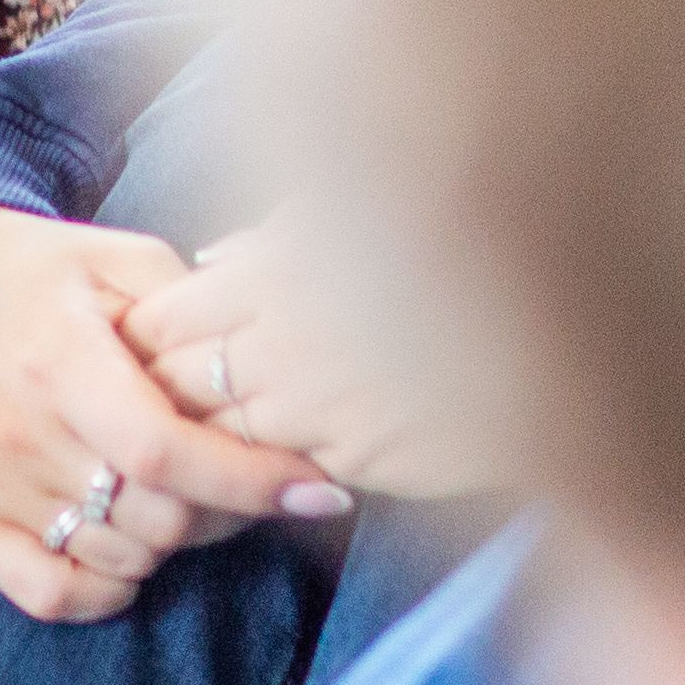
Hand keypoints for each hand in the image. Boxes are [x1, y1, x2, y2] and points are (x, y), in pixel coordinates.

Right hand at [0, 202, 339, 623]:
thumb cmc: (36, 270)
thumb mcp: (114, 256)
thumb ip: (192, 304)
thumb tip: (276, 354)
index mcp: (58, 356)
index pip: (164, 450)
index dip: (250, 481)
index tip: (319, 491)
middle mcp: (16, 429)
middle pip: (154, 518)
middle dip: (225, 511)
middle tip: (248, 482)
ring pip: (117, 560)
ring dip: (171, 543)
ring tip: (182, 496)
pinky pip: (50, 594)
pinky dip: (106, 589)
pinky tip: (130, 554)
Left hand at [127, 223, 498, 501]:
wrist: (548, 320)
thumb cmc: (446, 243)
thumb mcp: (349, 214)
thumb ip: (272, 241)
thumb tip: (209, 260)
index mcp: (277, 271)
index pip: (165, 318)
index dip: (142, 338)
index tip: (135, 348)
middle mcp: (287, 341)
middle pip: (176, 385)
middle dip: (155, 396)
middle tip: (144, 403)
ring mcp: (320, 407)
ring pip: (221, 436)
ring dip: (202, 441)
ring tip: (194, 438)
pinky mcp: (357, 459)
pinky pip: (282, 471)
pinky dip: (263, 470)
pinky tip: (263, 462)